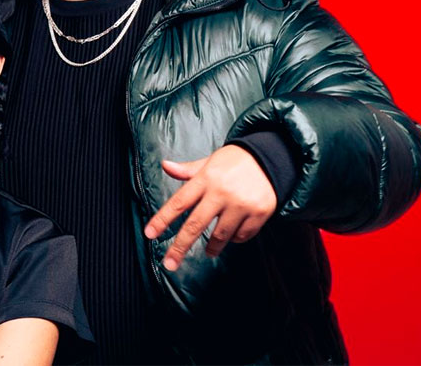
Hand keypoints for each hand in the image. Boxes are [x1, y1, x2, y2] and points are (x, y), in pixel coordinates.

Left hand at [143, 145, 276, 269]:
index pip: (179, 202)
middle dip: (180, 246)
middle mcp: (221, 192)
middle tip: (169, 263)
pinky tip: (234, 233)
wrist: (270, 158)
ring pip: (220, 235)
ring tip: (210, 251)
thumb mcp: (209, 162)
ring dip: (212, 247)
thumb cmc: (234, 162)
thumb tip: (165, 165)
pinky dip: (235, 238)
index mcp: (206, 179)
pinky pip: (242, 236)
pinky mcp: (259, 213)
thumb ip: (187, 170)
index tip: (150, 234)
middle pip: (195, 225)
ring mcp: (241, 204)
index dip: (162, 219)